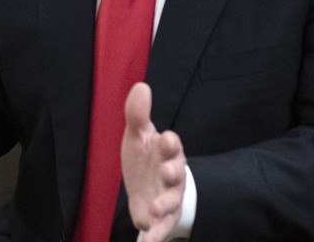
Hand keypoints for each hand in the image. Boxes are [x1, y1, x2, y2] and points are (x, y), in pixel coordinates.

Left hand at [122, 82, 186, 241]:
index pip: (171, 144)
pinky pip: (161, 227)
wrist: (147, 187)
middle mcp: (172, 174)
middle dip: (173, 171)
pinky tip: (148, 238)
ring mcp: (169, 197)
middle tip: (168, 171)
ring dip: (164, 204)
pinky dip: (156, 234)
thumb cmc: (145, 158)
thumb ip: (137, 114)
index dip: (169, 142)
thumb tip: (141, 86)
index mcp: (166, 151)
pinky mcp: (162, 217)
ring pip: (171, 200)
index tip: (164, 137)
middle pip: (176, 172)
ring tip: (154, 208)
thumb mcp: (138, 135)